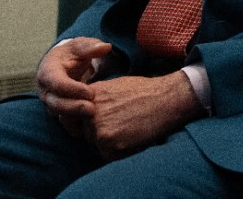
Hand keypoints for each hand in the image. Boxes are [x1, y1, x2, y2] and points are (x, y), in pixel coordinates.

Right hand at [36, 38, 111, 135]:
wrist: (66, 62)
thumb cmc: (73, 53)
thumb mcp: (80, 45)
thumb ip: (90, 46)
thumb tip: (104, 47)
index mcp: (48, 71)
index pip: (55, 83)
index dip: (72, 89)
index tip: (91, 92)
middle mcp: (45, 89)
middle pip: (54, 103)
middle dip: (73, 108)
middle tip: (92, 109)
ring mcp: (50, 101)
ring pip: (58, 113)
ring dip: (74, 116)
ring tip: (93, 115)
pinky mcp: (58, 109)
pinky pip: (63, 119)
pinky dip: (75, 122)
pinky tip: (90, 123)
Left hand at [85, 72, 203, 160]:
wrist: (168, 98)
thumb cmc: (148, 91)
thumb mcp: (116, 86)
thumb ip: (98, 99)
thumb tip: (88, 111)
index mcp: (90, 95)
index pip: (75, 118)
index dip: (90, 123)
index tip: (105, 122)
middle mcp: (89, 111)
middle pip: (87, 133)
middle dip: (103, 133)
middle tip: (125, 125)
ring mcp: (98, 127)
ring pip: (97, 145)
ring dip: (112, 143)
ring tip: (132, 130)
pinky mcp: (108, 141)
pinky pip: (108, 155)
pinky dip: (121, 152)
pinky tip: (134, 138)